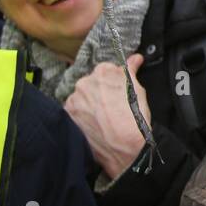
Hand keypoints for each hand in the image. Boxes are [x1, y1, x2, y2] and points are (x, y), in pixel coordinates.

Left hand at [64, 54, 150, 178]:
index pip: (106, 70)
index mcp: (103, 71)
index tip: (119, 93)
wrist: (123, 147)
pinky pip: (74, 112)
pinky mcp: (68, 116)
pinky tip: (94, 124)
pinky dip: (82, 116)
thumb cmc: (134, 118)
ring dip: (89, 104)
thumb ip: (131, 70)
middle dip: (100, 92)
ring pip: (82, 98)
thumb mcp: (138, 90)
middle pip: (92, 83)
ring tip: (103, 118)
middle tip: (112, 107)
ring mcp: (74, 100)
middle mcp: (84, 82)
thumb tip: (135, 58)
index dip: (114, 82)